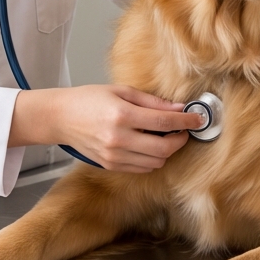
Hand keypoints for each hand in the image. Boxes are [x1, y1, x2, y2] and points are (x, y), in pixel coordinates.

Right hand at [8, 85, 205, 172]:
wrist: (60, 118)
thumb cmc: (88, 99)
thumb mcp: (120, 91)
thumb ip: (151, 102)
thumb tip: (178, 108)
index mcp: (122, 115)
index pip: (164, 123)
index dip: (186, 121)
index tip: (198, 118)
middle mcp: (119, 139)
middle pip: (164, 148)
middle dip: (180, 139)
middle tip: (183, 129)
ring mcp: (114, 156)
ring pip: (156, 161)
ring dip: (167, 150)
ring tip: (165, 136)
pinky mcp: (111, 166)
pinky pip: (142, 168)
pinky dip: (152, 159)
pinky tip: (149, 145)